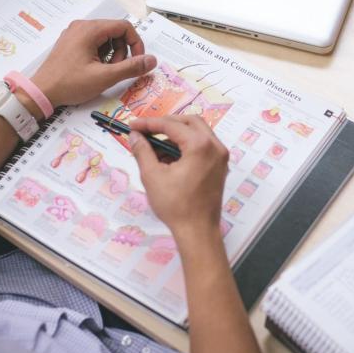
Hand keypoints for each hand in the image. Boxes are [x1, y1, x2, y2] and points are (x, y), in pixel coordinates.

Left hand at [30, 19, 155, 111]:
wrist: (42, 92)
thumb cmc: (70, 83)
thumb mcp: (105, 77)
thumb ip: (131, 67)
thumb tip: (152, 60)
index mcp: (90, 30)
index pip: (124, 26)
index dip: (136, 43)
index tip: (138, 61)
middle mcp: (82, 27)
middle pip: (115, 32)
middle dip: (123, 52)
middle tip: (117, 70)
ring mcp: (75, 34)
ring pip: (106, 39)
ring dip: (112, 55)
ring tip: (105, 72)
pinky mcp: (71, 44)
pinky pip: (94, 44)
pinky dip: (101, 56)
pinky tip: (95, 70)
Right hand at [129, 115, 228, 240]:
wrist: (198, 230)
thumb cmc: (175, 205)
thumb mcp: (152, 176)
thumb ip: (142, 151)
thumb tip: (134, 136)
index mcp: (200, 145)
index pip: (171, 125)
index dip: (149, 123)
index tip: (133, 126)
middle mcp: (215, 146)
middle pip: (190, 122)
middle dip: (167, 124)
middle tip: (147, 131)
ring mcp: (220, 156)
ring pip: (198, 132)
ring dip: (177, 135)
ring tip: (156, 148)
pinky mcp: (220, 166)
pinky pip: (204, 146)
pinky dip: (187, 146)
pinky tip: (170, 158)